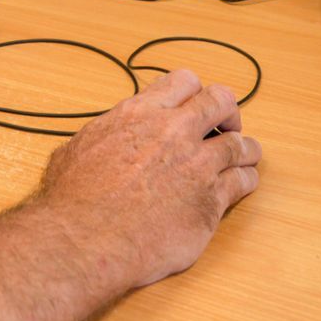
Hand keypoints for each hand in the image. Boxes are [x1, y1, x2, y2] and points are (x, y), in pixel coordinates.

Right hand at [34, 69, 259, 289]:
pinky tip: (242, 183)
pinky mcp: (209, 202)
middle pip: (221, 101)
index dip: (195, 92)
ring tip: (244, 155)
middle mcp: (174, 132)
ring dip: (245, 148)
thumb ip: (103, 133)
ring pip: (241, 143)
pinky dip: (246, 179)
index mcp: (141, 113)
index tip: (196, 105)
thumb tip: (104, 133)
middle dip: (227, 112)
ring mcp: (196, 166)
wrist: (84, 238)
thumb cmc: (73, 199)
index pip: (184, 81)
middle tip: (225, 125)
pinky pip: (243, 181)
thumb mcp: (78, 147)